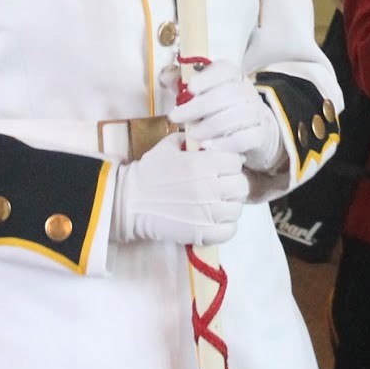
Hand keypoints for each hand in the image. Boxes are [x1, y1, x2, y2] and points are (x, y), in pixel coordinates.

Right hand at [112, 133, 248, 245]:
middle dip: (232, 183)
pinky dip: (226, 226)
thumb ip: (191, 138)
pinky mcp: (202, 233)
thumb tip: (210, 134)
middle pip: (240, 185)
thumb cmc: (148, 173)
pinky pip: (229, 230)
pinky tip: (214, 220)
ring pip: (237, 208)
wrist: (128, 203)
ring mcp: (207, 213)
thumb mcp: (168, 146)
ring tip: (216, 203)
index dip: (230, 163)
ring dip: (229, 205)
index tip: (221, 167)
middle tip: (220, 186)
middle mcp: (209, 187)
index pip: (236, 161)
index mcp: (203, 164)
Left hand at [167, 59, 284, 172]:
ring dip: (210, 126)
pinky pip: (245, 138)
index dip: (207, 77)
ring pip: (236, 116)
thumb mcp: (199, 93)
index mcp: (232, 75)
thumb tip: (165, 77)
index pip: (225, 69)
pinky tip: (208, 146)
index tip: (190, 88)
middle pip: (227, 94)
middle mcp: (247, 91)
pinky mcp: (259, 134)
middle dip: (198, 107)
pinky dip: (225, 143)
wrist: (249, 129)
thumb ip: (181, 84)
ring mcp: (256, 112)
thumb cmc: (216, 108)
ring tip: (192, 134)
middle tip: (176, 118)